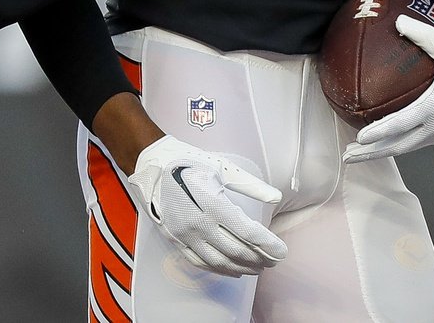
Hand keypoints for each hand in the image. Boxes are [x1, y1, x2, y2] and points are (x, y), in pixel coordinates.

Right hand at [128, 136, 287, 276]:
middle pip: (237, 251)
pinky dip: (219, 269)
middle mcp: (199, 224)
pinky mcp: (175, 240)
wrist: (151, 165)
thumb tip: (275, 197)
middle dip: (259, 259)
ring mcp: (185, 235)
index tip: (282, 251)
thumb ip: (251, 185)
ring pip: (219, 262)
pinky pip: (200, 262)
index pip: (248, 233)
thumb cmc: (188, 162)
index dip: (268, 245)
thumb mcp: (223, 168)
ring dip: (241, 268)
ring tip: (257, 268)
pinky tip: (232, 270)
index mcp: (213, 204)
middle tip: (273, 261)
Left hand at [342, 15, 433, 161]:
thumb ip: (423, 35)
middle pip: (399, 145)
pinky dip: (398, 144)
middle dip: (371, 153)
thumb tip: (398, 21)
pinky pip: (417, 142)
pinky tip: (386, 140)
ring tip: (360, 153)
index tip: (360, 138)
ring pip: (407, 147)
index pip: (403, 124)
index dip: (380, 132)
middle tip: (348, 156)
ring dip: (383, 151)